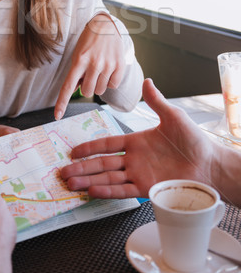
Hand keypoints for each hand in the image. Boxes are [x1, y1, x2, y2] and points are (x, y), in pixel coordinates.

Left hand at [54, 14, 124, 119]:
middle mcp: (93, 64)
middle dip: (87, 87)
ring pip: (100, 90)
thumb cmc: (89, 41)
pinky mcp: (119, 65)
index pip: (68, 86)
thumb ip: (76, 73)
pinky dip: (110, 81)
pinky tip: (109, 69)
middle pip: (87, 92)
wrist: (106, 25)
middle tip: (89, 75)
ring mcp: (107, 65)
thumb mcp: (78, 54)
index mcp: (78, 61)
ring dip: (98, 84)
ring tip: (99, 70)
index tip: (57, 116)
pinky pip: (113, 85)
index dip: (62, 103)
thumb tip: (74, 91)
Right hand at [60, 78, 216, 198]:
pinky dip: (107, 191)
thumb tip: (147, 81)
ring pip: (108, 178)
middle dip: (82, 168)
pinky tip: (93, 191)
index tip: (74, 152)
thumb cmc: (194, 140)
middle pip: (102, 164)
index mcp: (136, 142)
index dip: (90, 148)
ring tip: (71, 184)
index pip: (107, 144)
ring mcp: (139, 175)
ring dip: (89, 181)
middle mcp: (134, 160)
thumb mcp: (173, 116)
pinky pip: (123, 190)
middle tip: (64, 171)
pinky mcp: (147, 189)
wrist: (209, 164)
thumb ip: (156, 101)